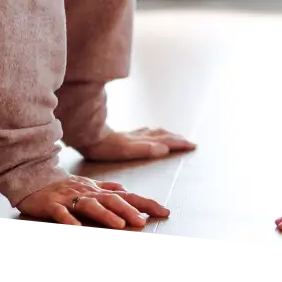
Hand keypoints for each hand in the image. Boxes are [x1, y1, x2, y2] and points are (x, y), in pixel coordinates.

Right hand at [17, 175, 168, 229]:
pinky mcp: (53, 204)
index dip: (146, 203)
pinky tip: (76, 228)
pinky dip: (69, 220)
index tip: (164, 211)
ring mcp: (70, 198)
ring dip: (105, 216)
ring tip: (119, 225)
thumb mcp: (88, 186)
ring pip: (91, 205)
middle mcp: (88, 192)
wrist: (34, 179)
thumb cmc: (63, 187)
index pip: (127, 196)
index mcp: (98, 190)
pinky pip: (61, 213)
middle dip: (128, 211)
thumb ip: (107, 188)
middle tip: (142, 222)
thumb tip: (126, 189)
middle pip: (111, 200)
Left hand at [78, 126, 195, 161]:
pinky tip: (149, 131)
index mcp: (142, 141)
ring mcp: (132, 135)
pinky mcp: (124, 135)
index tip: (192, 145)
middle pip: (163, 135)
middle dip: (177, 138)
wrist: (88, 135)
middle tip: (189, 142)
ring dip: (167, 134)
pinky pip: (144, 132)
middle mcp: (139, 136)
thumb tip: (164, 148)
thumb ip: (145, 149)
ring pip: (154, 132)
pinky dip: (152, 132)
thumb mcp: (125, 150)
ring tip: (174, 135)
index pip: (166, 141)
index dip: (179, 144)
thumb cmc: (105, 147)